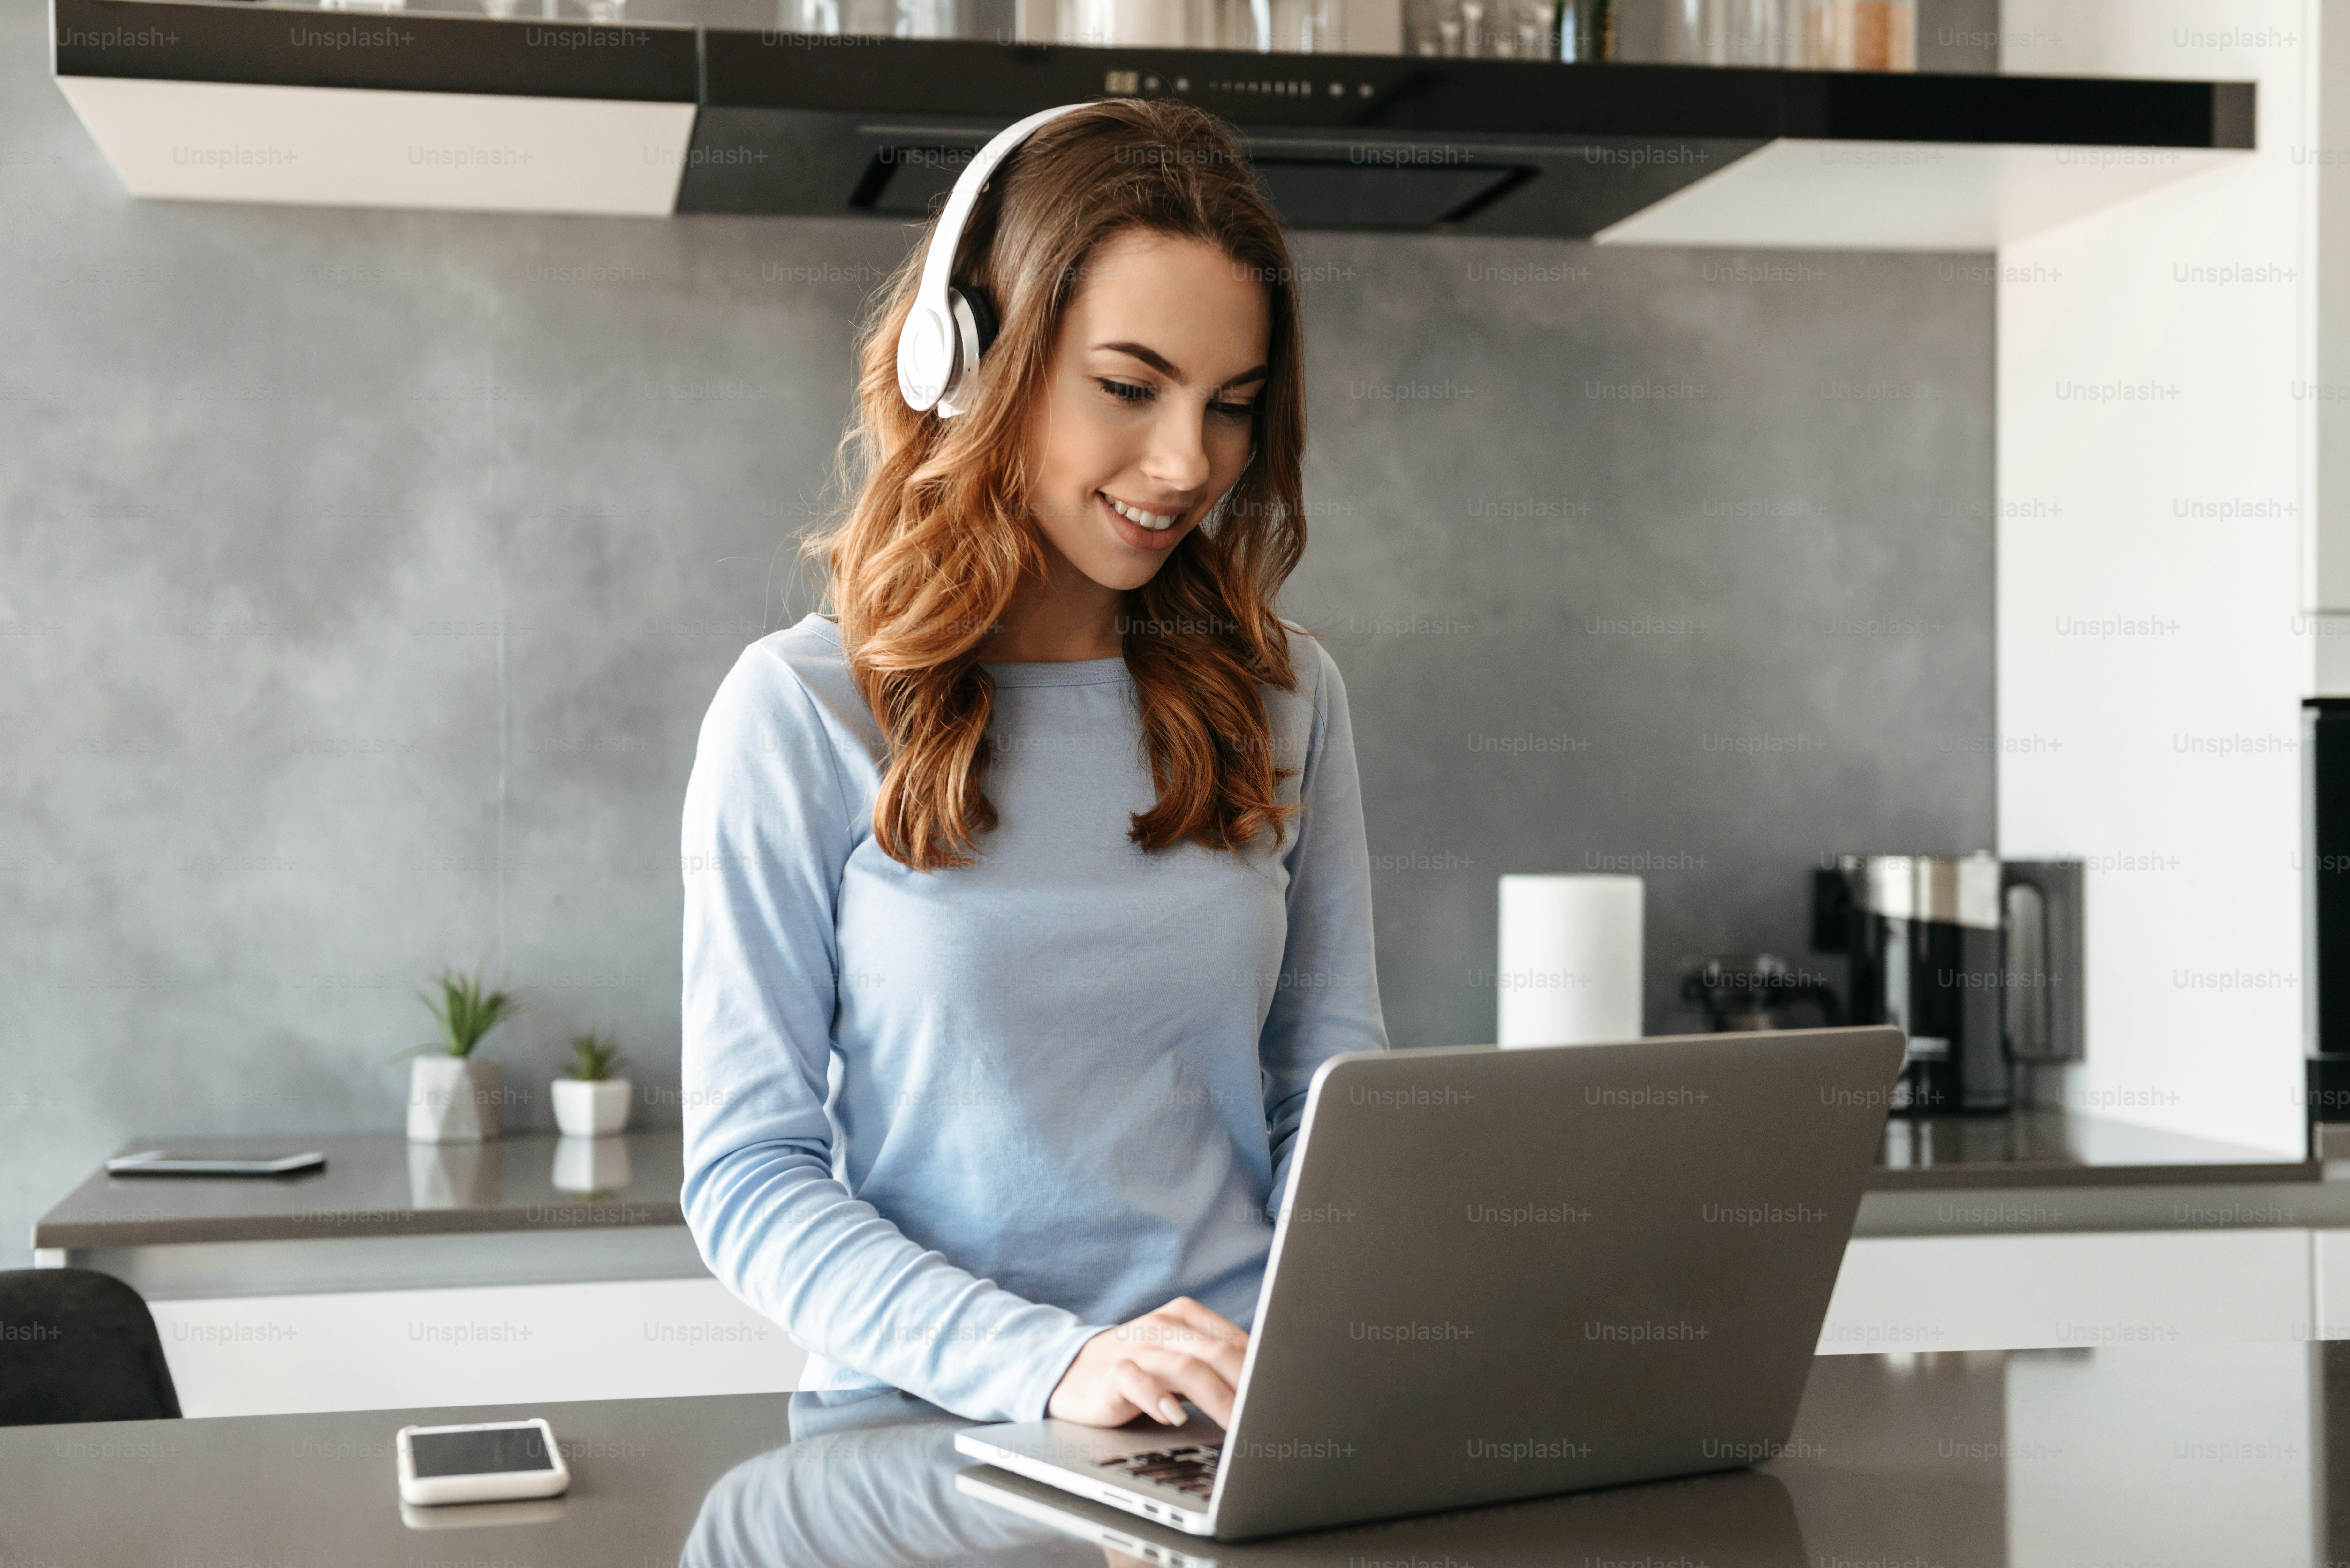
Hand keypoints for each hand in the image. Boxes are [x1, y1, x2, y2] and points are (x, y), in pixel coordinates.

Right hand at [1046, 1297, 1249, 1428]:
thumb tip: (1264, 1389)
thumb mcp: (1177, 1360)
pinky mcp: (1111, 1371)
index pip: (1235, 1341)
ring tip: (1236, 1424)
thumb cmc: (1137, 1369)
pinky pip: (1135, 1379)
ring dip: (1215, 1397)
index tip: (1282, 1396)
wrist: (1070, 1371)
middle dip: (1247, 1385)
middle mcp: (1163, 1326)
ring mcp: (1136, 1346)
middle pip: (1216, 1352)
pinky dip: (1157, 1398)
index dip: (1261, 1370)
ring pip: (1184, 1366)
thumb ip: (1212, 1366)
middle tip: (1267, 1415)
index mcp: (1185, 1317)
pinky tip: (1174, 1416)